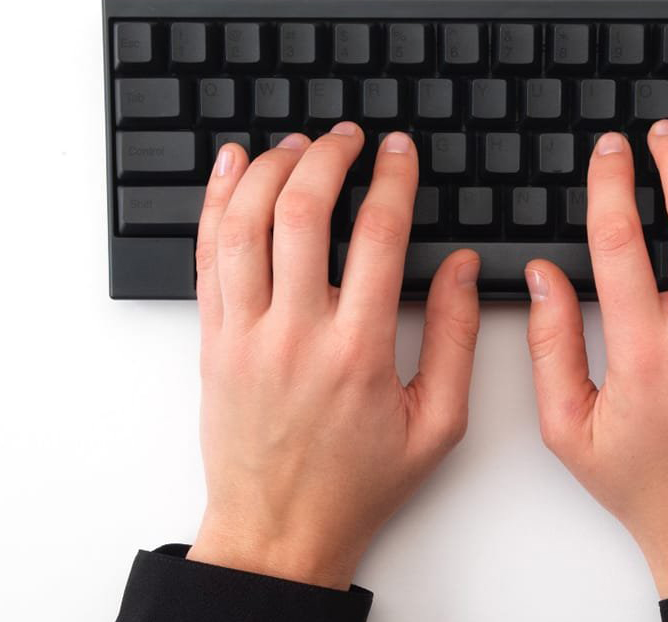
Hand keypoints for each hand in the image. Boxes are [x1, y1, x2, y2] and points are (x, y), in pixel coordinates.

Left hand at [187, 127, 480, 588]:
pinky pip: (206, 256)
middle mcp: (295, 335)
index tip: (399, 151)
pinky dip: (216, 202)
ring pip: (244, 224)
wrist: (278, 531)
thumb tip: (460, 268)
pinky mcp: (213, 342)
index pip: (376, 236)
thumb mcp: (437, 424)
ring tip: (297, 146)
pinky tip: (231, 167)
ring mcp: (245, 335)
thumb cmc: (356, 483)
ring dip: (270, 170)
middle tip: (349, 137)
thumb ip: (456, 338)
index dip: (392, 179)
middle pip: (301, 213)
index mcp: (358, 352)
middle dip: (329, 157)